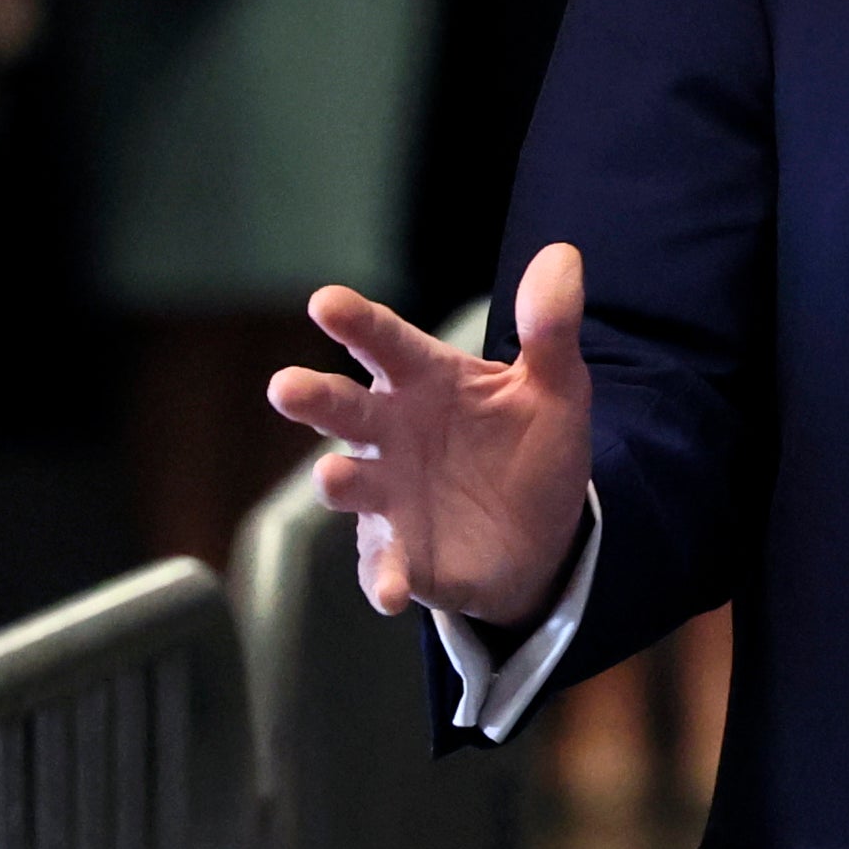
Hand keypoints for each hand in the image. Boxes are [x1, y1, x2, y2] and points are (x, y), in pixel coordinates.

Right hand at [268, 239, 595, 632]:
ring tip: (333, 478)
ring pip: (350, 484)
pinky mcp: (400, 553)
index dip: (357, 322)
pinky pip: (383, 565)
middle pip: (344, 407)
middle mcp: (392, 432)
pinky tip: (390, 591)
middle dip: (313, 397)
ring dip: (339, 482)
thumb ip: (550, 328)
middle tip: (285, 386)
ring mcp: (389, 494)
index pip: (385, 342)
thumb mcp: (555, 387)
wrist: (545, 534)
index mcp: (425, 380)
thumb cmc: (530, 447)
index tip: (327, 302)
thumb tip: (563, 256)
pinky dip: (383, 577)